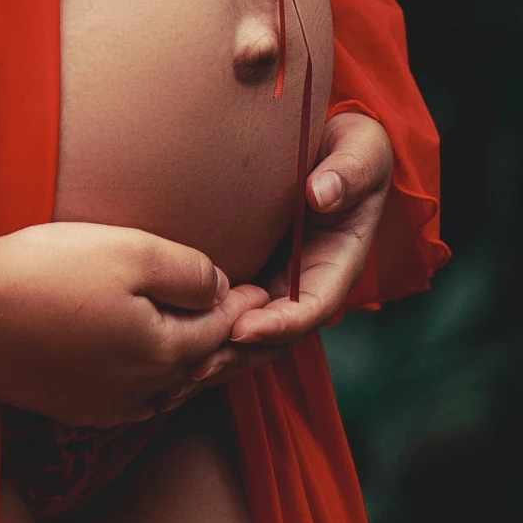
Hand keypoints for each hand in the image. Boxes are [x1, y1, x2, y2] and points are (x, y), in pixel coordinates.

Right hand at [0, 218, 269, 427]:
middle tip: (249, 322)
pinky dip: (146, 383)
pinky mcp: (65, 407)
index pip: (218, 330)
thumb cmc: (48, 270)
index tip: (266, 287)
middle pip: (194, 367)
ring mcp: (99, 405)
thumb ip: (187, 271)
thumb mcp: (130, 251)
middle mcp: (138, 392)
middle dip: (224, 343)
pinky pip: (126, 400)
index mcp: (161, 353)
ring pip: (162, 389)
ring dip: (185, 365)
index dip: (244, 306)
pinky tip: (141, 369)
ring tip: (201, 342)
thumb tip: (223, 289)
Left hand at [184, 112, 393, 393]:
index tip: (244, 330)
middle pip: (272, 337)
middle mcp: (304, 284)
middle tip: (192, 370)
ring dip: (212, 359)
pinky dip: (197, 338)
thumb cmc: (350, 146)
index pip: (310, 307)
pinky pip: (225, 315)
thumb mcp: (362, 150)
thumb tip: (320, 193)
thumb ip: (348, 172)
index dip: (279, 324)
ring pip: (245, 336)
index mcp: (336, 264)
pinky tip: (160, 358)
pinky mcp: (248, 275)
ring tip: (168, 382)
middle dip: (236, 356)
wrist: (329, 140)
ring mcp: (275, 284)